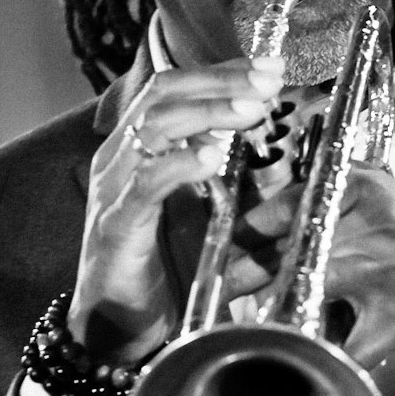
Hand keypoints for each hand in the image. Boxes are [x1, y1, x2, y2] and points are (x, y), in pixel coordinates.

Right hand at [68, 54, 284, 360]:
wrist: (117, 328)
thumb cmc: (161, 268)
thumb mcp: (201, 215)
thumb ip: (229, 184)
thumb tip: (280, 161)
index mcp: (136, 149)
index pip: (174, 89)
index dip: (220, 72)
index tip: (268, 67)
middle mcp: (120, 159)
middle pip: (164, 95)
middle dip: (219, 81)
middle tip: (267, 80)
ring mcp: (114, 190)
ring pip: (154, 129)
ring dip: (206, 113)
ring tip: (250, 111)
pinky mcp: (117, 228)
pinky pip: (145, 186)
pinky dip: (178, 166)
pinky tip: (210, 158)